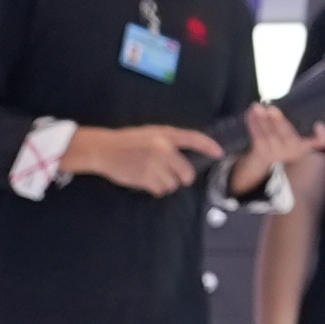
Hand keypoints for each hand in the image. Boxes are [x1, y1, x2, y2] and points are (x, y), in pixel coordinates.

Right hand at [63, 123, 223, 194]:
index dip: (209, 146)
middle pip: (186, 172)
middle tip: (177, 176)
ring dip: (169, 184)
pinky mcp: (145, 178)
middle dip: (184, 177)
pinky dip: (158, 189)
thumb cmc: (129, 140)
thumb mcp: (151, 133)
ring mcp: (154, 165)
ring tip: (157, 176)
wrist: (105, 149)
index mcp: (165, 135)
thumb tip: (187, 153)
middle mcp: (163, 150)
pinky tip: (150, 182)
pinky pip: (161, 190)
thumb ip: (169, 141)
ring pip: (174, 184)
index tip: (219, 153)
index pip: (193, 139)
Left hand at [240, 101, 319, 176]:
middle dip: (279, 122)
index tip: (318, 124)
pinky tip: (250, 115)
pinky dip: (252, 125)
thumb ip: (310, 123)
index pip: (321, 141)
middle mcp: (294, 150)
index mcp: (308, 142)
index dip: (322, 135)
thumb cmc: (294, 136)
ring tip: (256, 108)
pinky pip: (257, 138)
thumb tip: (312, 117)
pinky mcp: (263, 153)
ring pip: (269, 136)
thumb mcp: (305, 131)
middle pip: (288, 136)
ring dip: (261, 121)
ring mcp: (278, 153)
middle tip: (271, 109)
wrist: (276, 155)